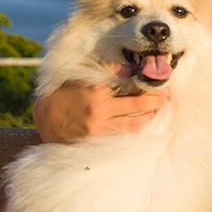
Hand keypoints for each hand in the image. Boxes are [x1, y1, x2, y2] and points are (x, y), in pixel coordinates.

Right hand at [33, 63, 169, 140]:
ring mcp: (100, 128)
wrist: (45, 119)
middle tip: (166, 97)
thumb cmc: (64, 95)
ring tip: (158, 110)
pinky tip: (144, 124)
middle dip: (155, 101)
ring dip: (150, 117)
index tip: (158, 83)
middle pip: (138, 105)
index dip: (147, 84)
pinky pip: (124, 136)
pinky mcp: (98, 141)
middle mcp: (100, 110)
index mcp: (96, 90)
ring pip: (135, 124)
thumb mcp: (82, 78)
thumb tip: (131, 70)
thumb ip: (106, 74)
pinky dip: (137, 130)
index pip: (129, 85)